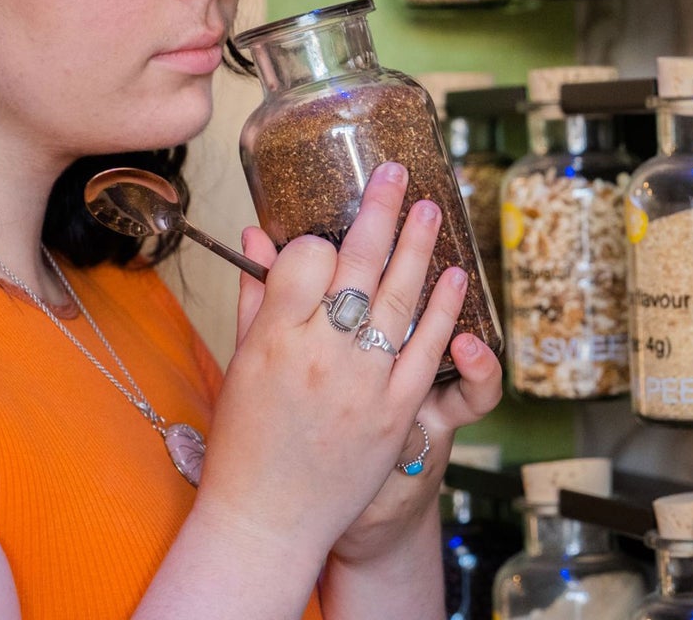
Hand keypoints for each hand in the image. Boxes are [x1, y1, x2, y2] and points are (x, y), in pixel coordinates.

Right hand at [190, 162, 471, 569]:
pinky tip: (454, 277)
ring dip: (420, 248)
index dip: (316, 242)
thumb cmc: (246, 443)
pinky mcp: (395, 412)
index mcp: (272, 341)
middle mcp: (319, 356)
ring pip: (400, 300)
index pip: (304, 261)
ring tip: (432, 207)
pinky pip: (427, 351)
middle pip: (358, 266)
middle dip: (382, 211)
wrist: (268, 519)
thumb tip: (259, 237)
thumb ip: (255, 300)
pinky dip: (444, 311)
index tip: (324, 240)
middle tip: (399, 172)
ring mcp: (362, 384)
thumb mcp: (238, 366)